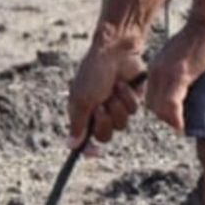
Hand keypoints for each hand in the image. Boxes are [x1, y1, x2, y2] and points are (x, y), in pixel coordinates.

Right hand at [68, 35, 147, 149]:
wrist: (115, 51)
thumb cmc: (94, 72)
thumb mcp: (81, 99)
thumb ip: (77, 124)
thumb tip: (71, 145)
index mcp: (83, 112)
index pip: (85, 139)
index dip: (89, 148)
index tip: (94, 152)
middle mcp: (99, 112)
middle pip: (106, 135)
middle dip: (104, 121)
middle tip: (101, 106)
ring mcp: (116, 106)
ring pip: (122, 124)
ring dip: (117, 107)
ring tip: (112, 90)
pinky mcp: (132, 100)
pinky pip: (133, 111)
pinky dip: (127, 97)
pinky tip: (123, 84)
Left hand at [146, 15, 204, 133]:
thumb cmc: (201, 38)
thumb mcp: (182, 57)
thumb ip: (178, 73)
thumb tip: (185, 87)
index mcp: (157, 68)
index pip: (151, 97)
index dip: (161, 110)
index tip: (175, 117)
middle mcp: (157, 71)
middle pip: (152, 105)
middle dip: (165, 117)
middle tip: (180, 123)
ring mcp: (166, 73)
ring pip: (159, 108)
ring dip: (170, 120)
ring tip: (183, 126)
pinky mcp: (179, 74)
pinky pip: (171, 104)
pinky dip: (176, 118)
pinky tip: (183, 125)